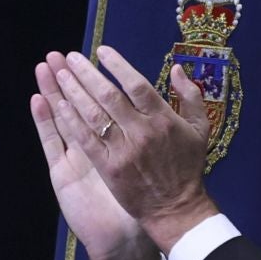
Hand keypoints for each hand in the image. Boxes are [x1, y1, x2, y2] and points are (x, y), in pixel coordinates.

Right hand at [32, 60, 159, 259]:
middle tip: (58, 53)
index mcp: (111, 143)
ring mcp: (75, 158)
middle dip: (70, 78)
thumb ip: (161, 130)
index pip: (99, 104)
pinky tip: (38, 99)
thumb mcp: (152, 165)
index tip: (87, 56)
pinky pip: (53, 141)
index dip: (91, 80)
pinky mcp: (64, 173)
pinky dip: (45, 120)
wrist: (128, 237)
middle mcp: (93, 147)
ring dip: (53, 90)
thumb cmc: (141, 202)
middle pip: (78, 104)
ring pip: (62, 118)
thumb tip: (170, 90)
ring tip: (44, 66)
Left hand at [46, 46, 218, 251]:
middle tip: (71, 58)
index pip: (137, 85)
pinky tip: (60, 105)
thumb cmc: (187, 166)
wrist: (175, 208)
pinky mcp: (108, 168)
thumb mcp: (200, 128)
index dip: (117, 65)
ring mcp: (123, 150)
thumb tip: (177, 68)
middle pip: (109, 95)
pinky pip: (86, 140)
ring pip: (93, 115)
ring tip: (60, 74)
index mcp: (164, 119)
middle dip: (87, 73)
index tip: (101, 50)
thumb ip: (191, 96)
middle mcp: (142, 132)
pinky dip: (72, 121)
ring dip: (74, 92)